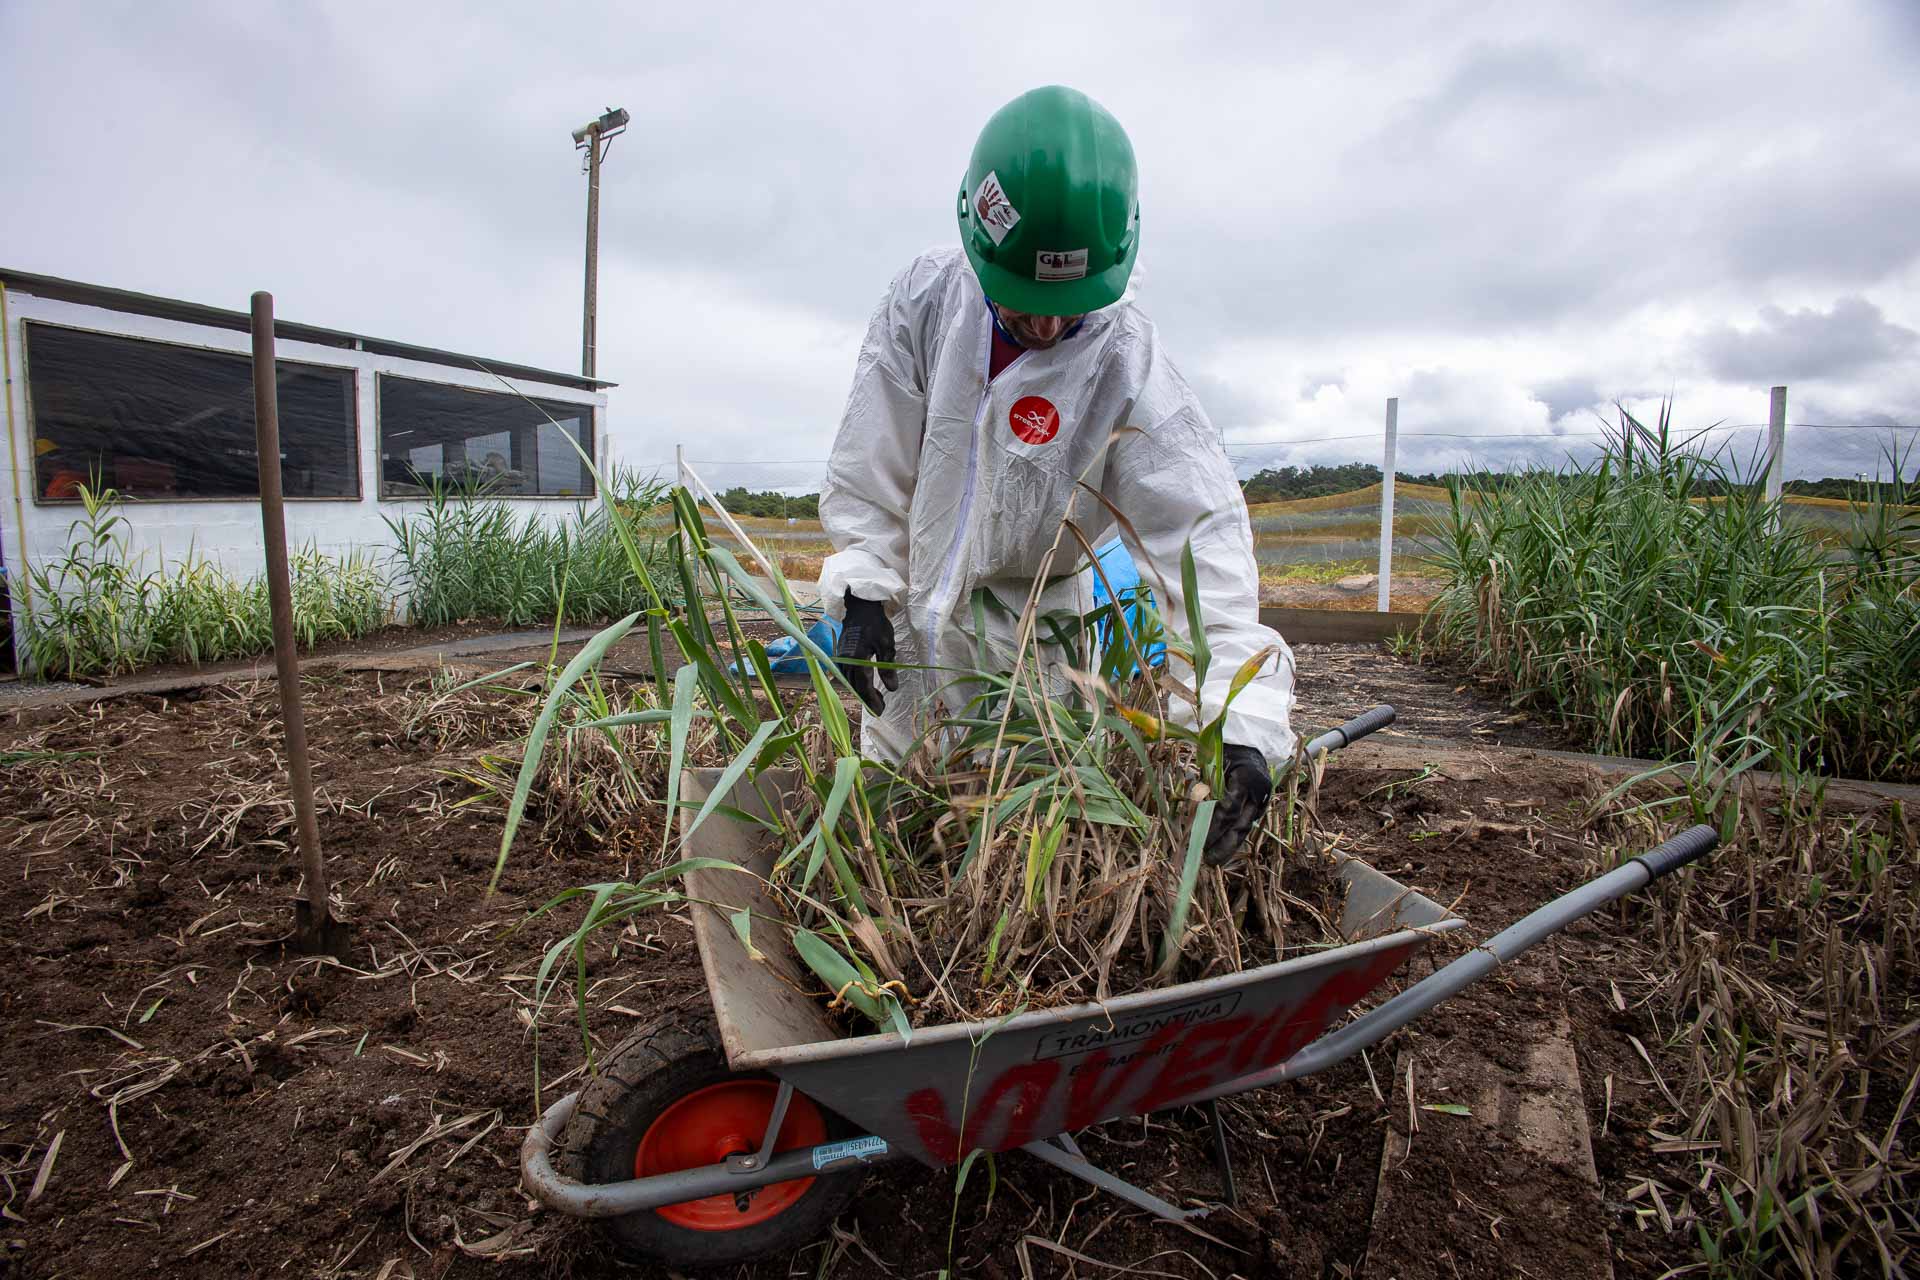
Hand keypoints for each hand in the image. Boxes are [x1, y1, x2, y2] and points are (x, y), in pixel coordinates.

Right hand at [836, 592, 898, 713]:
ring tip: (877, 697)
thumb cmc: (875, 624)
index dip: (872, 700)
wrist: (859, 608)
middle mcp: (845, 661)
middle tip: (881, 707)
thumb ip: (888, 667)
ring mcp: (841, 659)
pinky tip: (865, 685)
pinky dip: (856, 683)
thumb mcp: (886, 645)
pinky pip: (846, 676)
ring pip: (850, 683)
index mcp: (856, 659)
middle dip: (868, 699)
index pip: (864, 686)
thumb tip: (892, 689)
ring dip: (862, 692)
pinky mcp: (840, 657)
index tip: (880, 711)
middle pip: (855, 687)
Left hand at [1203, 744, 1272, 865]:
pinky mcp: (1260, 808)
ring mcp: (1261, 802)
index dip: (1215, 827)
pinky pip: (1245, 826)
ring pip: (1245, 830)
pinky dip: (1233, 839)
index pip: (1229, 810)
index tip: (1201, 840)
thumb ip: (1204, 786)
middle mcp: (1257, 793)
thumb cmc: (1225, 752)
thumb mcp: (1213, 762)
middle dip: (1223, 845)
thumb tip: (1190, 811)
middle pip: (1240, 826)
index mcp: (1245, 779)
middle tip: (1208, 860)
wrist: (1250, 745)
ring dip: (1230, 847)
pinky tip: (1223, 851)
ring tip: (1215, 861)